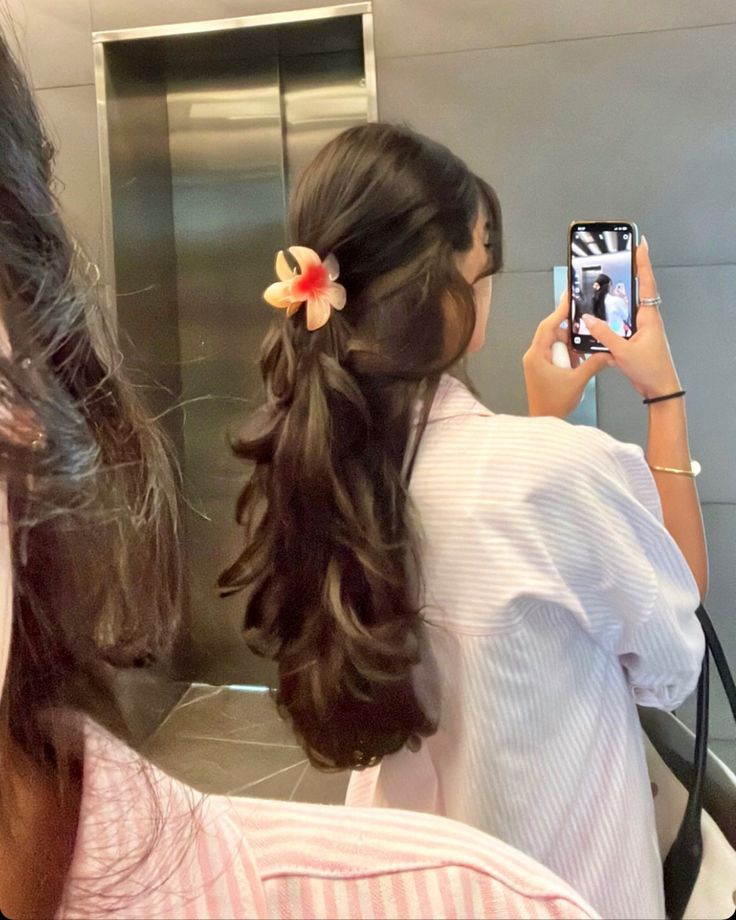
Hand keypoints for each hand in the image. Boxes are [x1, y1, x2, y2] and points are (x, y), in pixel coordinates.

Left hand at [523, 292, 610, 417]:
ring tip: (581, 355)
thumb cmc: (554, 403)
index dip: (560, 311)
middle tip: (585, 333)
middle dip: (570, 334)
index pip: (548, 326)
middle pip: (553, 333)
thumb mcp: (578, 380)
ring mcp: (537, 362)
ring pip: (556, 344)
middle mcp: (534, 356)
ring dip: (570, 347)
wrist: (544, 420)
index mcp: (537, 355)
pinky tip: (577, 362)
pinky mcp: (541, 368)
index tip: (569, 299)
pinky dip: (567, 356)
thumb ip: (593, 364)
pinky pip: (555, 354)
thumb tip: (607, 353)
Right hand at [581, 237, 680, 398]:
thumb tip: (588, 319)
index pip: (646, 283)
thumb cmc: (650, 370)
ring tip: (604, 287)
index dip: (643, 264)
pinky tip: (599, 323)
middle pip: (637, 290)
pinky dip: (610, 322)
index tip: (639, 245)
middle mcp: (646, 319)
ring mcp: (641, 329)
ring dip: (616, 300)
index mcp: (649, 317)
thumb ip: (604, 334)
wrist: (659, 388)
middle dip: (629, 274)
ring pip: (626, 308)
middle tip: (621, 257)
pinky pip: (620, 324)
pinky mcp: (634, 339)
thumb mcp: (623, 351)